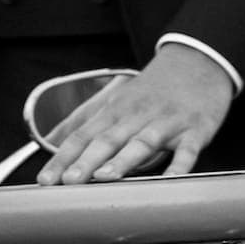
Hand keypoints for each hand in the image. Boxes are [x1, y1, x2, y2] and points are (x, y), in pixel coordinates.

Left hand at [38, 43, 233, 184]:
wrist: (199, 61)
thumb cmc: (152, 91)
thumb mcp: (117, 102)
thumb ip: (88, 124)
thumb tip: (51, 141)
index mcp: (115, 111)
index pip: (82, 136)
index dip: (62, 158)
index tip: (45, 180)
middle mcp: (137, 116)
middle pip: (107, 140)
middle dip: (86, 161)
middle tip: (68, 182)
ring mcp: (166, 123)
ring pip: (142, 143)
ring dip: (123, 160)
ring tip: (105, 177)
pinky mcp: (195, 130)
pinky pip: (186, 151)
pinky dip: (179, 166)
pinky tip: (170, 180)